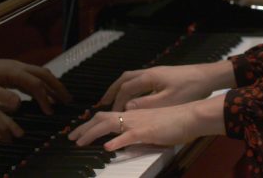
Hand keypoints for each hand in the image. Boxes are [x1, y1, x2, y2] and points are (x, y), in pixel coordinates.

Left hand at [0, 48, 71, 114]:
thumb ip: (2, 96)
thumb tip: (19, 104)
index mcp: (14, 72)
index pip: (35, 84)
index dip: (44, 98)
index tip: (50, 111)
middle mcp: (21, 67)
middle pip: (45, 75)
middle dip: (58, 87)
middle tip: (68, 100)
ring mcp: (20, 68)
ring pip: (42, 74)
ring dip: (54, 84)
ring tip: (63, 97)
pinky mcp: (17, 71)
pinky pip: (36, 76)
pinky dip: (45, 84)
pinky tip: (48, 93)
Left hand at [68, 95, 225, 149]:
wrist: (191, 115)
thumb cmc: (176, 121)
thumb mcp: (153, 125)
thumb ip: (138, 131)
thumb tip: (124, 139)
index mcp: (134, 113)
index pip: (107, 116)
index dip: (91, 123)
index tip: (80, 132)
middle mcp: (132, 115)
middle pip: (102, 118)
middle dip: (84, 128)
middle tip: (71, 138)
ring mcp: (139, 122)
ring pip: (110, 124)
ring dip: (92, 133)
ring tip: (80, 143)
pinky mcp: (147, 131)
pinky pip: (128, 136)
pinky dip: (117, 141)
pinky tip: (107, 148)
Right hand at [101, 61, 234, 110]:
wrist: (207, 77)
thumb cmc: (189, 89)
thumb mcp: (167, 101)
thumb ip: (145, 104)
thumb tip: (127, 108)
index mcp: (149, 77)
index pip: (125, 89)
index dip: (116, 101)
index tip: (111, 113)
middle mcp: (150, 72)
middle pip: (124, 79)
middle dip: (112, 91)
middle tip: (102, 102)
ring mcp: (157, 73)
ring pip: (132, 78)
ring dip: (122, 88)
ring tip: (115, 99)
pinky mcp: (163, 76)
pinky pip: (141, 80)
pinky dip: (132, 88)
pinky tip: (135, 97)